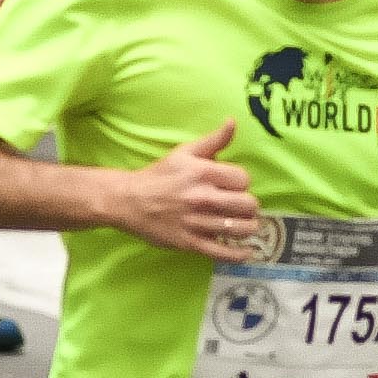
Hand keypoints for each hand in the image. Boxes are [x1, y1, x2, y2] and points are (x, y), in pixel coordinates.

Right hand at [105, 120, 265, 257]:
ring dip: (247, 227)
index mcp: (203, 173)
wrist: (128, 201)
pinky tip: (246, 252)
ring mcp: (197, 223)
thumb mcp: (184, 152)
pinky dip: (238, 254)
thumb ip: (213, 140)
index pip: (243, 179)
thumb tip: (233, 122)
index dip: (242, 182)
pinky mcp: (190, 243)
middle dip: (249, 206)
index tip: (234, 186)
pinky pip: (222, 252)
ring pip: (240, 229)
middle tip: (241, 207)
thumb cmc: (159, 175)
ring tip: (244, 225)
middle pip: (248, 205)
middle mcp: (202, 198)